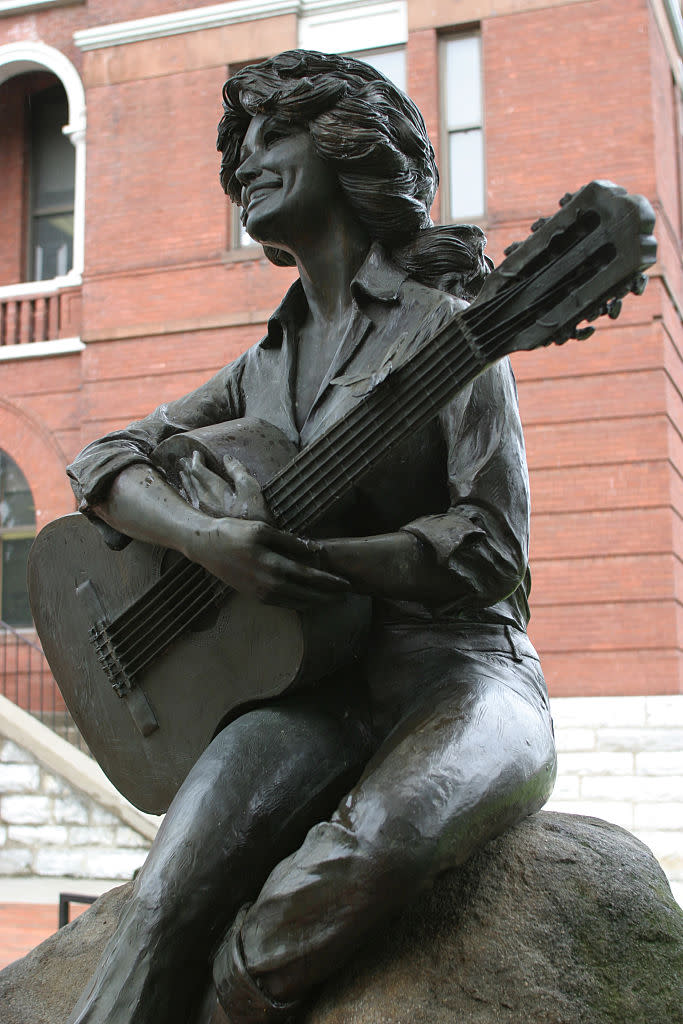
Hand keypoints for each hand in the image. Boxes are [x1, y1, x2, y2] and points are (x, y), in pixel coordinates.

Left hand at [178, 451, 272, 522]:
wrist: (250, 542)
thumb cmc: (254, 514)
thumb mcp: (250, 488)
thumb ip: (237, 471)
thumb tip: (227, 458)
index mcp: (214, 489)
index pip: (199, 471)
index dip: (196, 460)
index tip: (196, 453)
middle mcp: (205, 499)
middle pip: (192, 481)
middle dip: (188, 470)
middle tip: (184, 462)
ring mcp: (203, 512)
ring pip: (190, 492)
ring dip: (186, 481)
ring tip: (182, 475)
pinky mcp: (206, 521)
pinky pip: (192, 503)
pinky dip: (188, 494)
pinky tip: (188, 495)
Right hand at [185, 516, 350, 608]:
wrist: (206, 547)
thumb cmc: (235, 532)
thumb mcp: (263, 529)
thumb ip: (289, 541)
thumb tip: (313, 549)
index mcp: (273, 565)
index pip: (310, 577)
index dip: (330, 582)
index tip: (347, 584)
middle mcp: (269, 584)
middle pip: (306, 594)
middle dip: (328, 597)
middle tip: (347, 596)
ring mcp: (261, 593)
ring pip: (295, 603)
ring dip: (315, 603)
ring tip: (332, 601)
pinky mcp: (254, 596)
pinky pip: (282, 604)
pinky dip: (298, 604)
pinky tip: (308, 601)